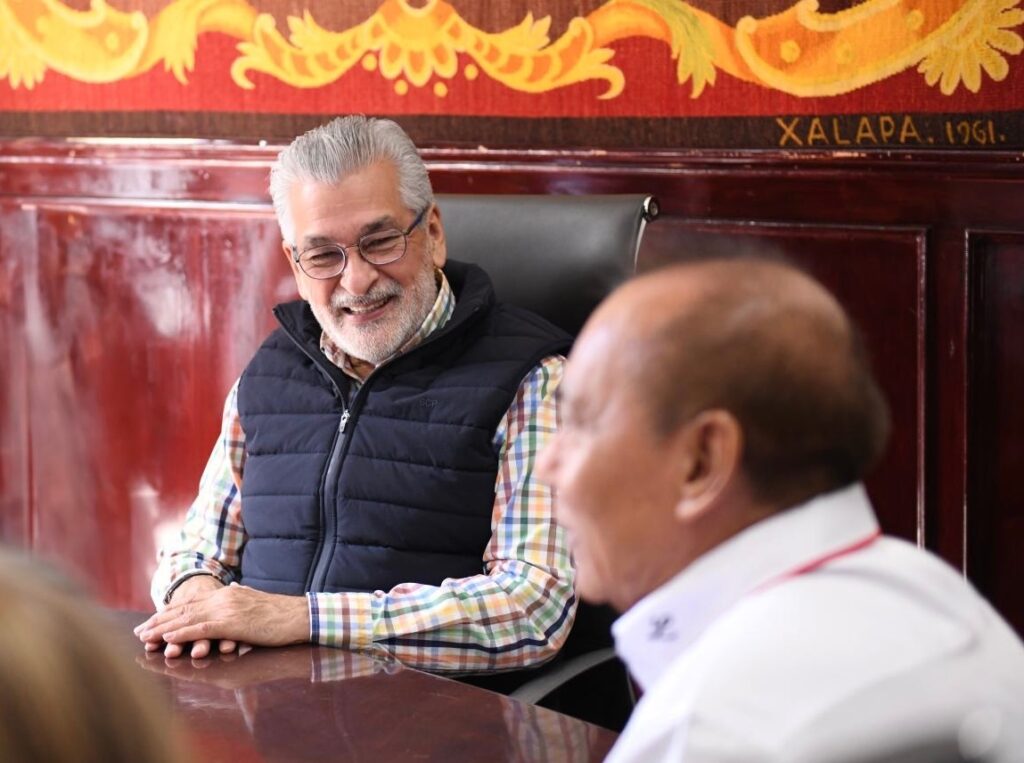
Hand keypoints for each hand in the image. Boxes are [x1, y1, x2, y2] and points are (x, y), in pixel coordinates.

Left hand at [135, 582, 308, 655]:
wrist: (299, 615)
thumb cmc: (280, 613)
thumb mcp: (254, 600)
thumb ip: (238, 597)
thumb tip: (229, 591)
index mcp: (226, 594)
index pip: (191, 603)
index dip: (168, 613)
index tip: (151, 622)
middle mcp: (222, 599)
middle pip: (183, 610)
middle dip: (158, 621)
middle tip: (138, 631)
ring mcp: (227, 610)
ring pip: (187, 620)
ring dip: (162, 629)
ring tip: (144, 637)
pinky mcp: (233, 623)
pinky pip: (201, 629)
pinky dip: (182, 634)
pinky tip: (168, 639)